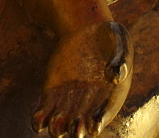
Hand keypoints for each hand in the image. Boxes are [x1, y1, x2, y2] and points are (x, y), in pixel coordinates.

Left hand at [32, 21, 132, 136]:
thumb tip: (115, 76)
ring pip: (63, 122)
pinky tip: (38, 121)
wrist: (85, 30)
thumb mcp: (118, 39)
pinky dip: (40, 120)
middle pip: (83, 124)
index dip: (101, 119)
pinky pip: (45, 111)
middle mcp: (91, 103)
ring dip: (58, 128)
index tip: (94, 124)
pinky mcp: (53, 93)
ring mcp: (70, 100)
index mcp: (112, 94)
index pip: (106, 111)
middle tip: (76, 128)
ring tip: (56, 124)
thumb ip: (120, 57)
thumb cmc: (107, 36)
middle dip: (79, 130)